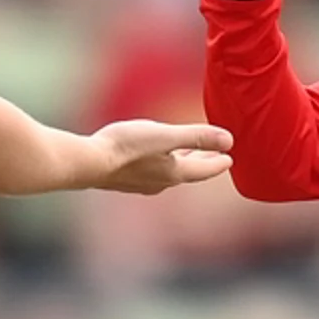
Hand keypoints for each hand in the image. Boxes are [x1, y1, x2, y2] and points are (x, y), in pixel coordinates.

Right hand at [86, 118, 233, 194]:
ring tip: (186, 153)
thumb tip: (229, 140)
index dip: (218, 162)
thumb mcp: (165, 135)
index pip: (204, 169)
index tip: (230, 159)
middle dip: (202, 161)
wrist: (87, 163)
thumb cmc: (126, 147)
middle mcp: (161, 182)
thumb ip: (196, 136)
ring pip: (170, 171)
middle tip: (214, 155)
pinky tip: (153, 157)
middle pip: (188, 171)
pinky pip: (152, 170)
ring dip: (182, 161)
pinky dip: (162, 162)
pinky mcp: (125, 178)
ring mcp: (142, 182)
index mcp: (174, 173)